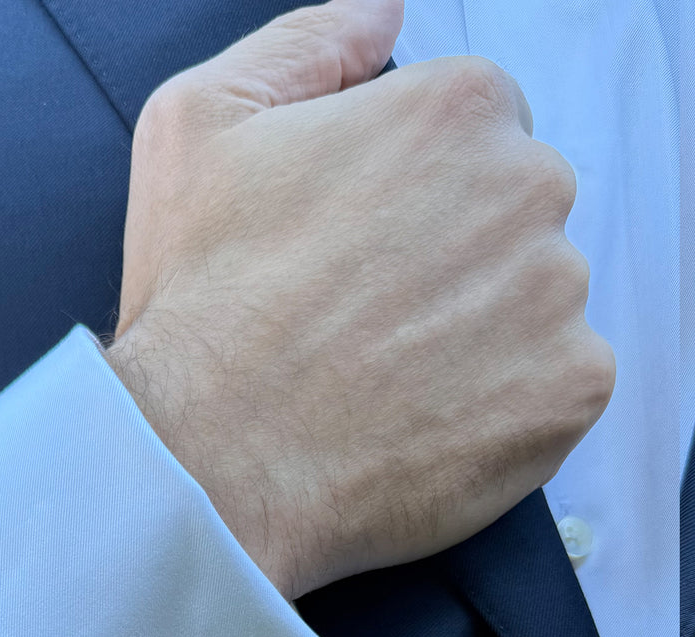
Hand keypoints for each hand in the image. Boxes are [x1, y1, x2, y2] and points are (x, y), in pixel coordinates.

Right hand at [105, 0, 611, 599]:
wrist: (208, 464)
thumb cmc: (197, 306)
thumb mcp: (195, 126)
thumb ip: (304, 44)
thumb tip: (382, 16)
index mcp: (452, 111)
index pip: (470, 133)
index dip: (404, 195)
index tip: (353, 251)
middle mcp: (526, 188)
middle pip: (513, 213)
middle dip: (446, 258)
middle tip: (360, 320)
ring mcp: (556, 296)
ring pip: (535, 300)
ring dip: (475, 332)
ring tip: (383, 376)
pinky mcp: (568, 392)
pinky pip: (557, 384)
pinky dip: (503, 404)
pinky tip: (422, 418)